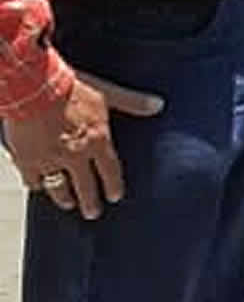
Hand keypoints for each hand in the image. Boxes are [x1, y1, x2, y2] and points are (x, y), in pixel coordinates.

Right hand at [4, 71, 162, 219]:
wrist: (34, 88)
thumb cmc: (72, 87)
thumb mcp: (108, 92)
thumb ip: (132, 102)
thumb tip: (158, 104)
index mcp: (97, 141)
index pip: (110, 170)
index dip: (113, 185)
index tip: (115, 197)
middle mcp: (75, 156)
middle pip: (85, 187)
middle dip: (90, 202)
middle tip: (93, 213)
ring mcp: (50, 161)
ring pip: (59, 188)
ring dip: (64, 198)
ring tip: (68, 203)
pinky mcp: (27, 160)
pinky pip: (33, 180)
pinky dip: (37, 184)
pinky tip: (39, 186)